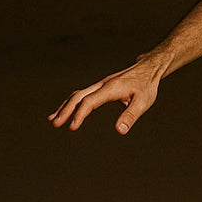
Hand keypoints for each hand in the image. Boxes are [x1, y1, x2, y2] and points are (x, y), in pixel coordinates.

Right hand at [49, 56, 166, 134]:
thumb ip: (131, 116)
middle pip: (78, 97)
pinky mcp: (101, 87)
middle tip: (54, 124)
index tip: (72, 127)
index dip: (80, 114)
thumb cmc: (146, 86)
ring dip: (65, 107)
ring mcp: (100, 85)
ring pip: (78, 95)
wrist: (148, 69)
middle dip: (65, 110)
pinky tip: (66, 111)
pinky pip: (83, 95)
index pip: (90, 102)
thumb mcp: (143, 102)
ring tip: (53, 119)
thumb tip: (120, 131)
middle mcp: (102, 85)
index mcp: (111, 88)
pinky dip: (72, 103)